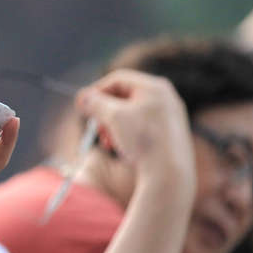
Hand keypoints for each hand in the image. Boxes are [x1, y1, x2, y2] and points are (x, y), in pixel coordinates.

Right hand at [75, 69, 194, 186]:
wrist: (170, 173)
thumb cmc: (144, 141)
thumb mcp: (113, 117)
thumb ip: (94, 102)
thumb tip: (83, 97)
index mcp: (154, 87)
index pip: (117, 79)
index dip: (96, 91)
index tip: (82, 107)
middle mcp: (166, 97)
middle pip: (124, 97)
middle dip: (105, 113)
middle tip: (96, 128)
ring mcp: (170, 115)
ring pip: (132, 113)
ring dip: (114, 126)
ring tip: (108, 142)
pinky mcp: (170, 133)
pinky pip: (142, 126)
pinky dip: (127, 134)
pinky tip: (122, 148)